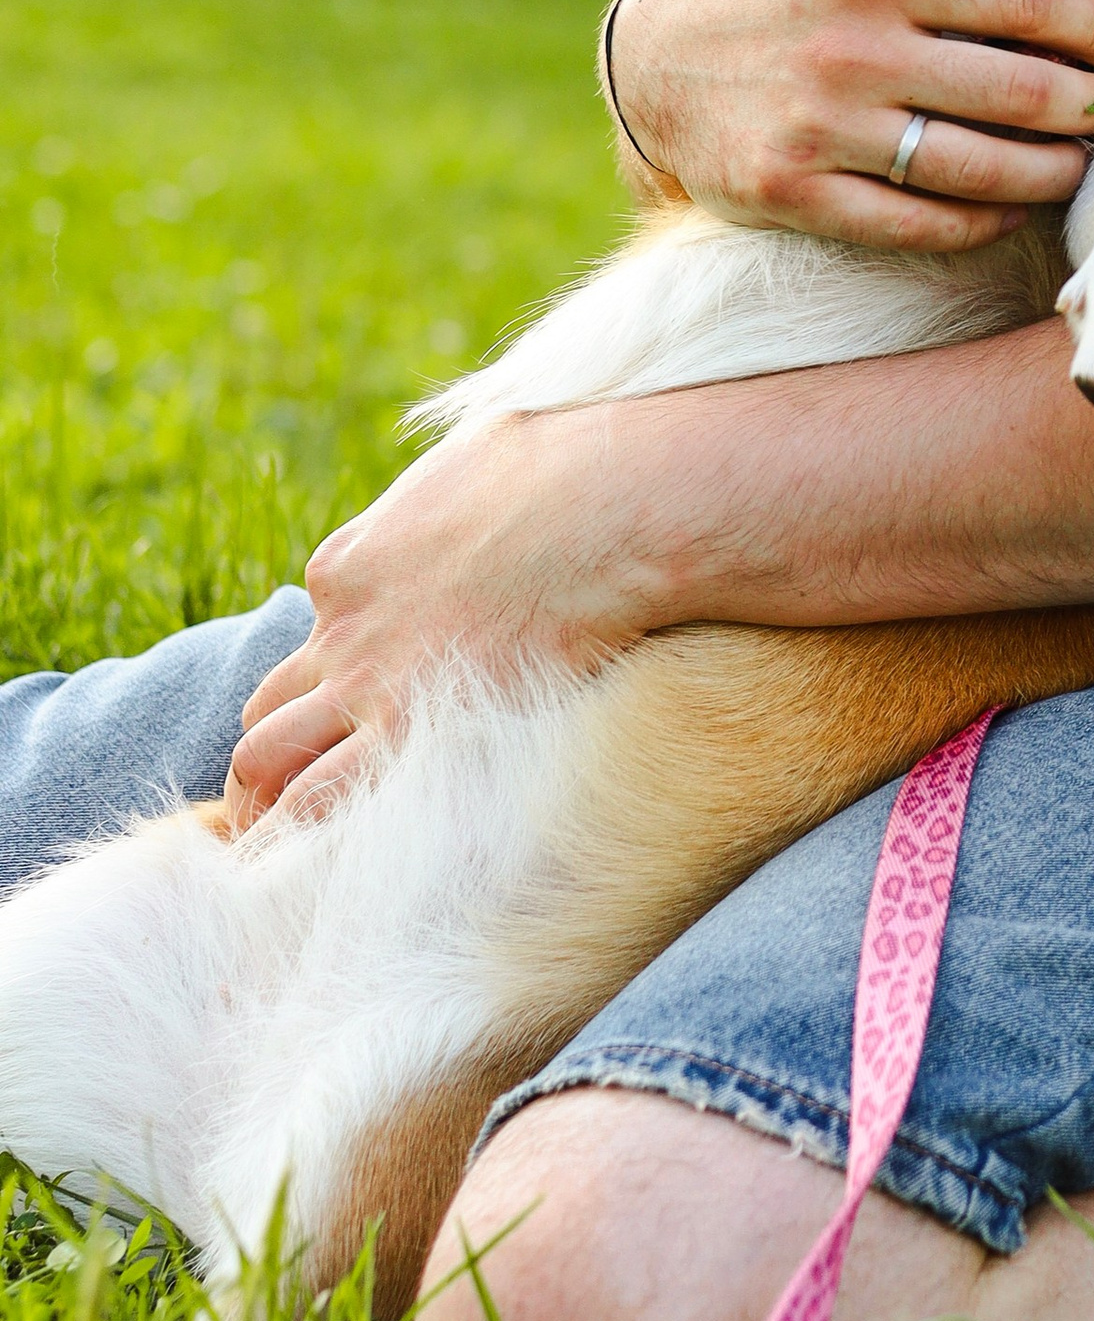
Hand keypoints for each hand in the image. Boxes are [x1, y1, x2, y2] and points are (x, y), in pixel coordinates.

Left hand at [226, 406, 641, 824]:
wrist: (602, 509)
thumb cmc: (560, 469)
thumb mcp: (474, 456)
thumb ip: (451, 491)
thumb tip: (481, 476)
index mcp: (349, 567)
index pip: (314, 635)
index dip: (331, 671)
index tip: (356, 703)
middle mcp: (340, 631)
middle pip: (269, 709)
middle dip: (267, 754)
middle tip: (280, 799)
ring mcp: (368, 687)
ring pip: (268, 761)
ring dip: (264, 805)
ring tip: (274, 849)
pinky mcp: (411, 732)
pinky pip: (319, 801)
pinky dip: (299, 834)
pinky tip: (309, 864)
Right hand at [610, 0, 1093, 251]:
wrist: (643, 50)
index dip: (1093, 25)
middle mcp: (852, 50)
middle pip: (1009, 88)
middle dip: (1084, 104)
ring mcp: (820, 128)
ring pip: (972, 165)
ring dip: (1045, 170)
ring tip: (1077, 162)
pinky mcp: (793, 192)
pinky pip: (910, 222)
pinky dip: (973, 221)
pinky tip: (1007, 207)